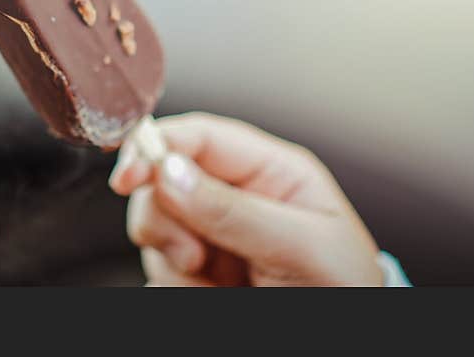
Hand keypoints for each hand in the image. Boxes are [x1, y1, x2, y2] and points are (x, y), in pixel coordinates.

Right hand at [109, 113, 381, 285]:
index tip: (128, 175)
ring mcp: (213, 233)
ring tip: (214, 280)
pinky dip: (178, 284)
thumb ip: (235, 210)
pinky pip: (159, 265)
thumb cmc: (345, 288)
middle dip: (164, 217)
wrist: (342, 342)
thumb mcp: (300, 246)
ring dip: (172, 258)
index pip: (200, 137)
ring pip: (154, 224)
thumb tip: (171, 172)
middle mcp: (236, 196)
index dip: (157, 145)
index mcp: (270, 171)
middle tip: (192, 255)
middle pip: (163, 179)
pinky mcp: (199, 269)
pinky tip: (215, 291)